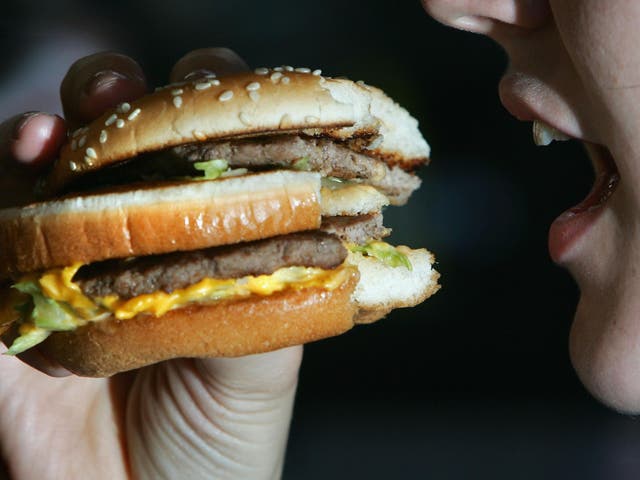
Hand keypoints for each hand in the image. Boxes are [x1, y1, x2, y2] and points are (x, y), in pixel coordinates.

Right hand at [0, 49, 300, 479]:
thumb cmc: (217, 449)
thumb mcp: (262, 367)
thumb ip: (273, 289)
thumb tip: (291, 215)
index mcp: (203, 246)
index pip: (211, 154)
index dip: (212, 110)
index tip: (216, 86)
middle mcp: (135, 241)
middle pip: (127, 138)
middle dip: (126, 100)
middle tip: (129, 96)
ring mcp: (65, 260)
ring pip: (50, 161)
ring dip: (55, 129)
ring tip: (66, 128)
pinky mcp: (4, 290)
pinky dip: (3, 178)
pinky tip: (24, 161)